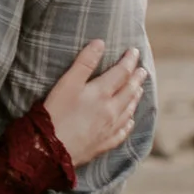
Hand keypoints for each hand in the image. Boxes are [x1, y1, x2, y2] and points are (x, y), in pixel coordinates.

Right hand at [44, 40, 144, 167]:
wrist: (50, 150)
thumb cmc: (55, 114)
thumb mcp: (67, 83)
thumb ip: (84, 62)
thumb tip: (100, 43)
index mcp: (102, 94)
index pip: (122, 73)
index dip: (129, 60)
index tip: (134, 51)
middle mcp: (111, 111)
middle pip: (129, 91)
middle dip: (137, 79)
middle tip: (143, 71)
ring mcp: (109, 129)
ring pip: (128, 111)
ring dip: (135, 98)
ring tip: (139, 90)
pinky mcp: (103, 144)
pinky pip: (122, 133)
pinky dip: (128, 124)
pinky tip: (129, 121)